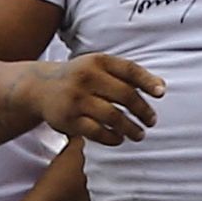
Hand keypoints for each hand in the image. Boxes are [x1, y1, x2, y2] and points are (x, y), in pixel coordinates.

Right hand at [24, 52, 162, 144]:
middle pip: (124, 95)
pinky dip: (112, 138)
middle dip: (142, 110)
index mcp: (97, 61)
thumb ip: (127, 75)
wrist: (40, 87)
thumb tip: (161, 86)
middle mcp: (86, 78)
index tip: (161, 93)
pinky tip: (119, 138)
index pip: (129, 70)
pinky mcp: (68, 119)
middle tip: (151, 121)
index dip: (147, 81)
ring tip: (139, 134)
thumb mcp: (99, 68)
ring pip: (113, 116)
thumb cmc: (79, 78)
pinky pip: (97, 132)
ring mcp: (76, 99)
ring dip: (131, 128)